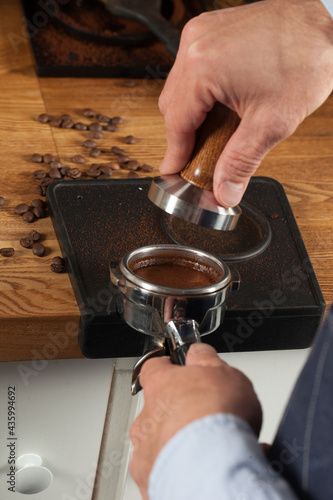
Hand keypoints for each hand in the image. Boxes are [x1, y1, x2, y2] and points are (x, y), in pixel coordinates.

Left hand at [130, 343, 261, 498]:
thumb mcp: (224, 373)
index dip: (167, 367)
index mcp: (160, 385)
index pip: (154, 367)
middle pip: (158, 408)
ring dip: (179, 443)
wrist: (213, 467)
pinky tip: (207, 470)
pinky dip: (182, 472)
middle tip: (205, 419)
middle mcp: (146, 418)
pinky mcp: (151, 482)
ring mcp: (146, 451)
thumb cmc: (216, 419)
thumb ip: (207, 360)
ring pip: (160, 442)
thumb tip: (199, 353)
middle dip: (180, 412)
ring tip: (210, 450)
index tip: (177, 369)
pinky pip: (165, 473)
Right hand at [159, 0, 332, 206]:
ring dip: (192, 115)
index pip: (176, 122)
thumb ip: (241, 163)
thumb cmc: (306, 60)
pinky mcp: (211, 31)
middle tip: (200, 158)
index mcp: (203, 67)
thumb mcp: (272, 123)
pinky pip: (191, 70)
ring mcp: (201, 34)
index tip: (173, 172)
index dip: (175, 153)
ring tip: (215, 133)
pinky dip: (200, 93)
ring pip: (179, 88)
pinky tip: (220, 106)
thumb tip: (224, 191)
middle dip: (184, 136)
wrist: (326, 26)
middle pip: (172, 106)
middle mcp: (195, 45)